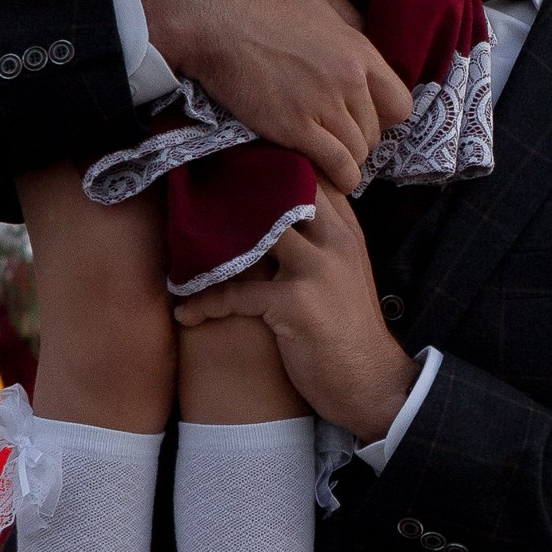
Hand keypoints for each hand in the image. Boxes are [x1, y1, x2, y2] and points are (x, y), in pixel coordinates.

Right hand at [139, 0, 412, 197]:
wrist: (210, 19)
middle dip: (359, 138)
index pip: (399, 101)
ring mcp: (323, 105)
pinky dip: (340, 178)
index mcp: (358, 48)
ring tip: (332, 161)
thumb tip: (363, 30)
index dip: (384, 115)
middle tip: (338, 139)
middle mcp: (349, 80)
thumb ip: (346, 12)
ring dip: (347, 160)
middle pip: (375, 130)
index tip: (364, 118)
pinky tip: (334, 180)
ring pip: (358, 151)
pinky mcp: (295, 129)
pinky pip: (337, 165)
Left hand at [172, 186, 418, 437]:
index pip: (307, 177)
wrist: (370, 384)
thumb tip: (274, 217)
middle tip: (193, 198)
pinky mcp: (296, 302)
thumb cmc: (348, 331)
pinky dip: (205, 303)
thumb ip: (319, 241)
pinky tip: (186, 314)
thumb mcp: (344, 274)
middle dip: (232, 193)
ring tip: (181, 253)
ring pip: (253, 233)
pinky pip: (235, 293)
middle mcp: (335, 240)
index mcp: (347, 230)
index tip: (229, 167)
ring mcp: (316, 269)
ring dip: (210, 243)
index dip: (268, 166)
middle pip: (278, 192)